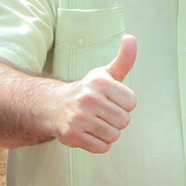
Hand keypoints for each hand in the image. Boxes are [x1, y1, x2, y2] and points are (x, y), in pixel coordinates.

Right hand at [53, 34, 137, 153]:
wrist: (54, 107)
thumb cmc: (88, 91)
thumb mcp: (105, 74)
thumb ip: (123, 60)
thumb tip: (131, 38)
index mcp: (99, 82)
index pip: (131, 103)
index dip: (124, 105)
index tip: (111, 101)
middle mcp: (88, 98)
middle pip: (124, 121)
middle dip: (116, 120)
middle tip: (101, 114)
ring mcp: (79, 117)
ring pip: (114, 135)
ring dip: (108, 133)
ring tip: (95, 124)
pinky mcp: (73, 135)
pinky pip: (102, 147)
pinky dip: (99, 144)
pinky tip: (89, 134)